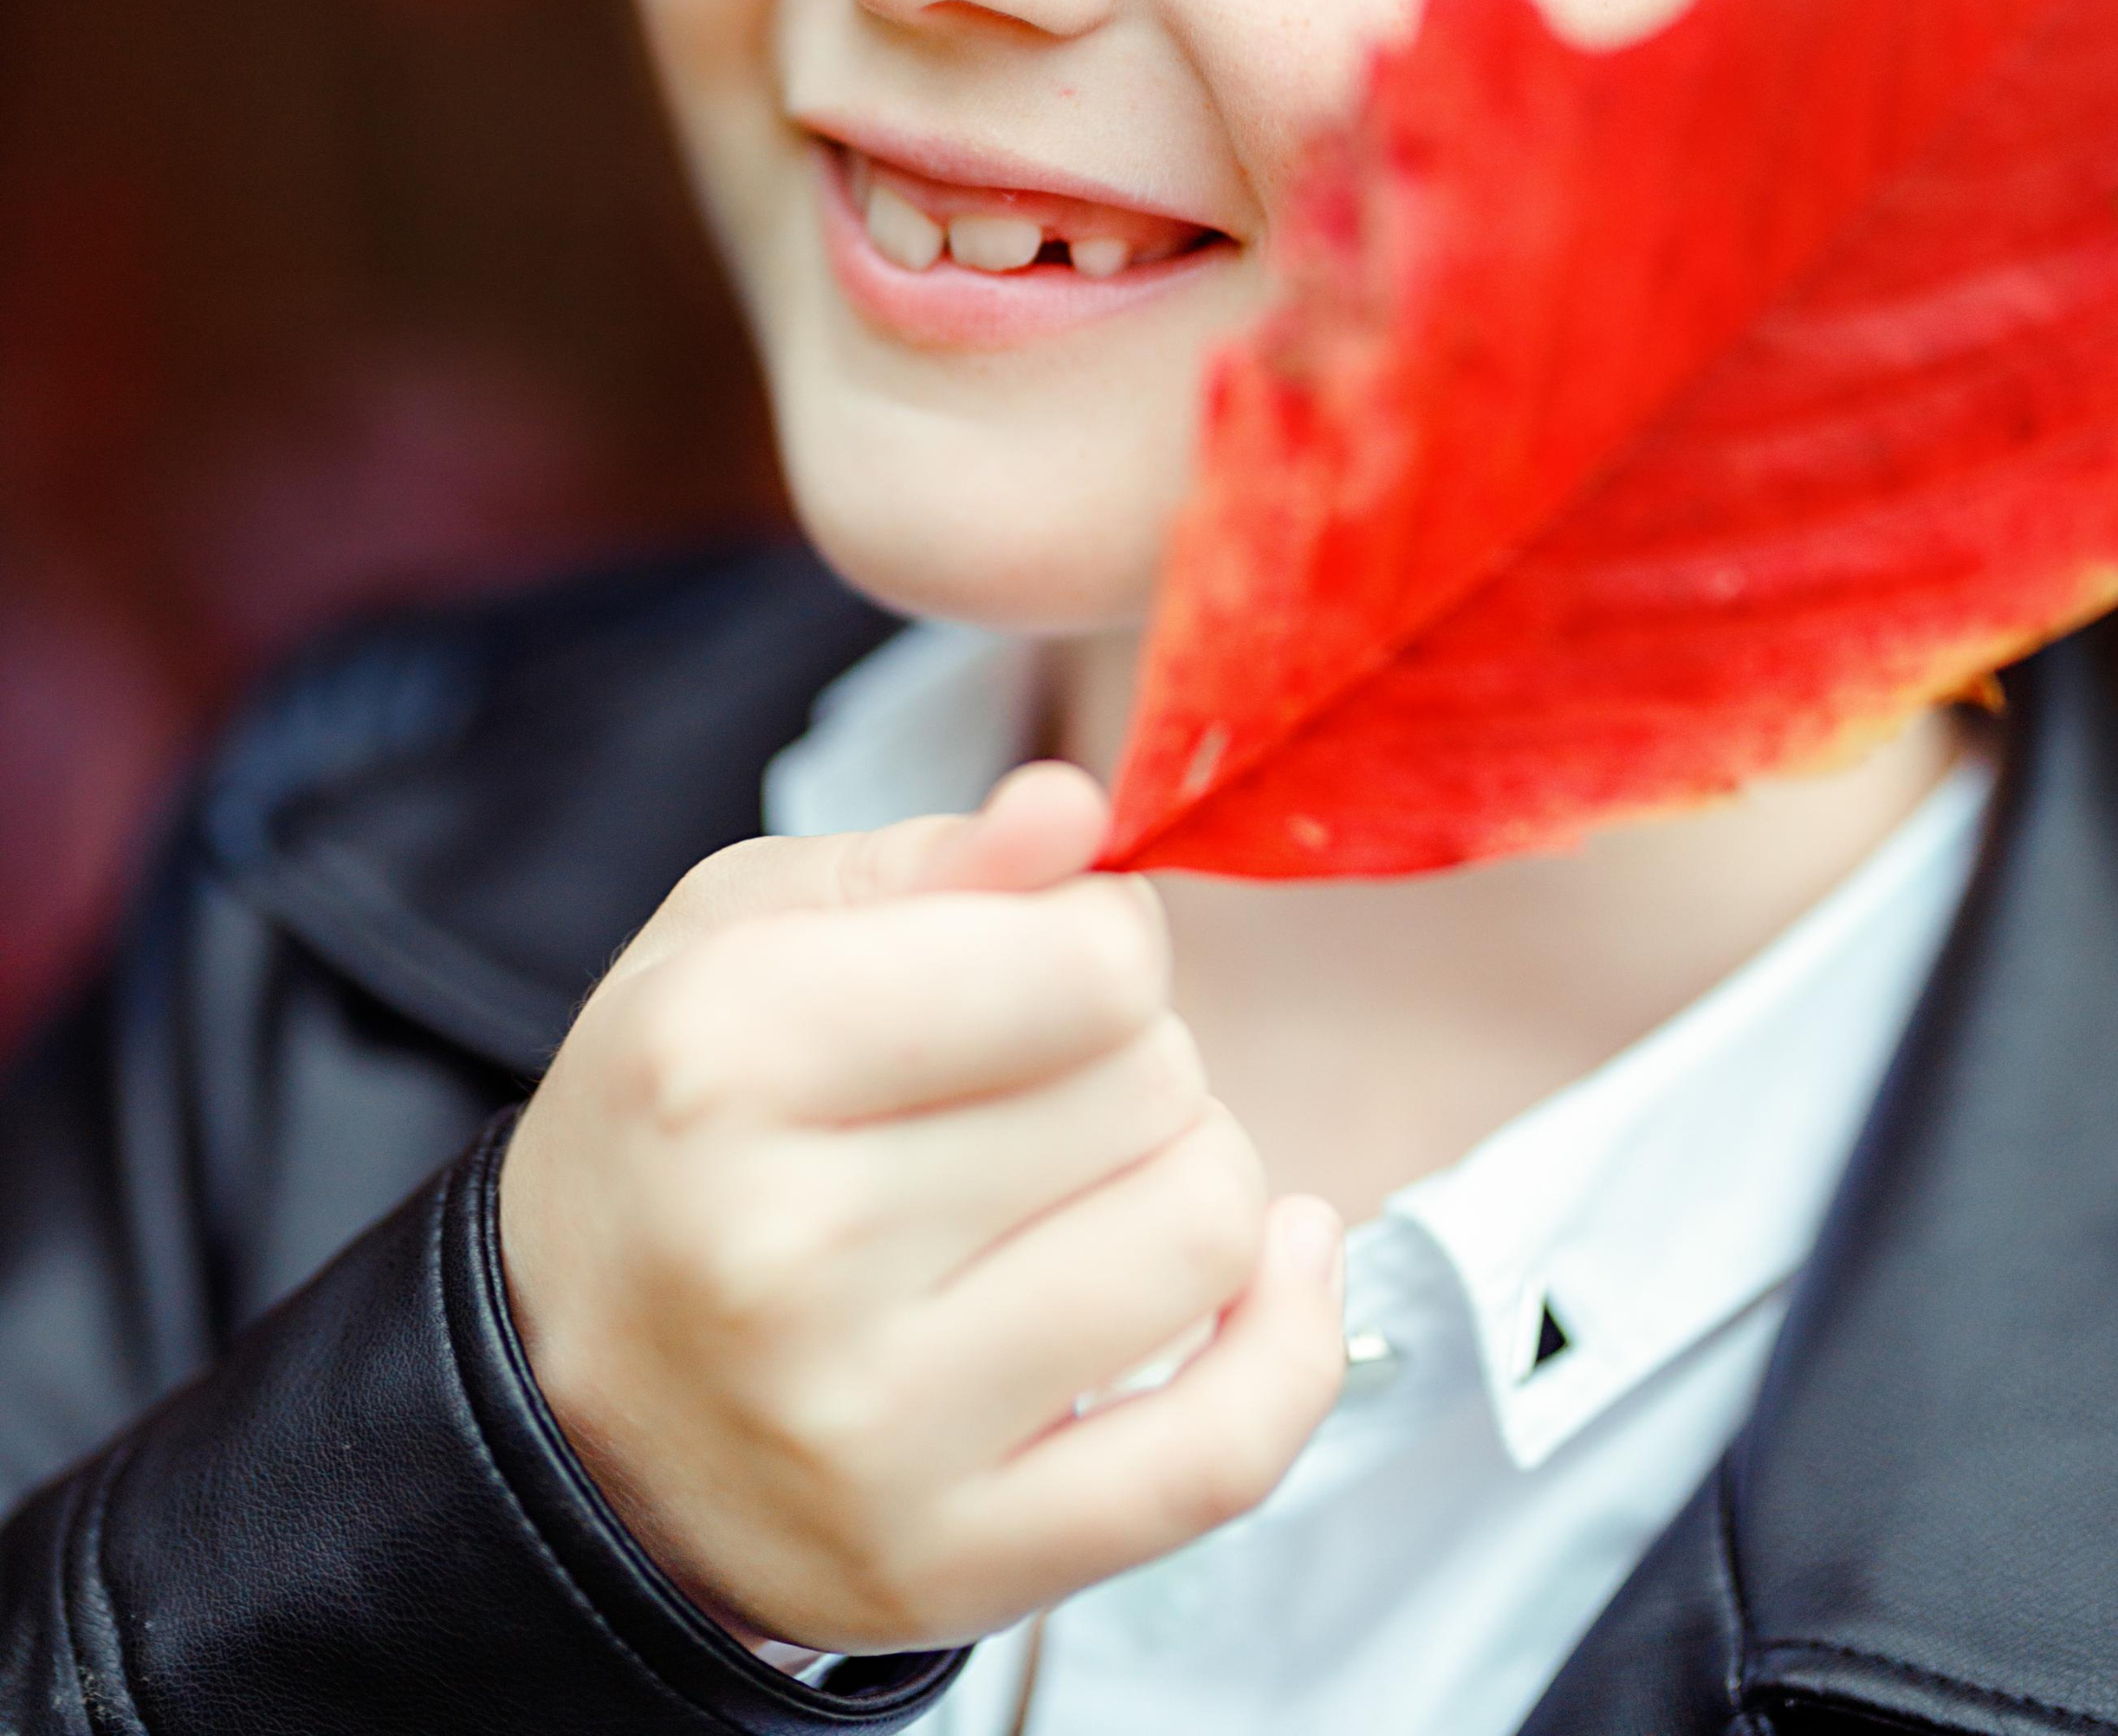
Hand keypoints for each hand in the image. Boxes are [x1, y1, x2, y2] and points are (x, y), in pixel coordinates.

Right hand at [498, 764, 1344, 1654]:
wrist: (564, 1407)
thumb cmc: (680, 1130)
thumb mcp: (745, 934)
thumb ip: (931, 861)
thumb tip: (1077, 815)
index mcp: (724, 1055)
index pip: (1090, 963)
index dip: (1098, 941)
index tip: (1040, 967)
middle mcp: (782, 1251)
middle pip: (1155, 1084)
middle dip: (1126, 1060)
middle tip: (1021, 1097)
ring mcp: (866, 1432)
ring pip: (1206, 1236)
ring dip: (1182, 1184)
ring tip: (1077, 1189)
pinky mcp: (946, 1567)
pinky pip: (1225, 1449)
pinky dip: (1288, 1343)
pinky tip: (1270, 1268)